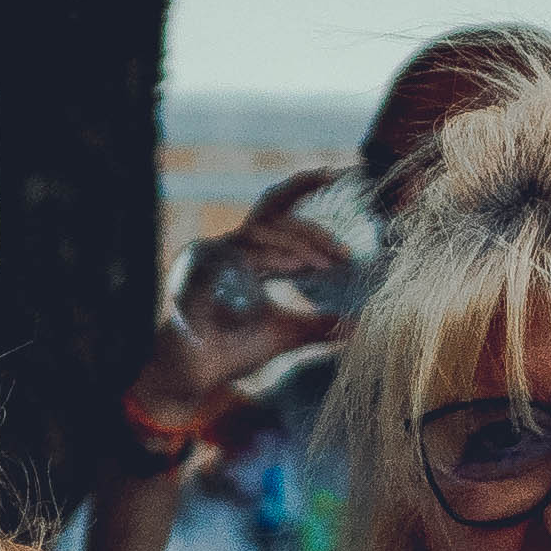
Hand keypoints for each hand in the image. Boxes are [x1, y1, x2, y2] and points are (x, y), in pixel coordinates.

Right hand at [122, 179, 357, 450]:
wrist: (193, 375)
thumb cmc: (230, 351)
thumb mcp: (285, 335)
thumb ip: (318, 327)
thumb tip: (357, 325)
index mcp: (247, 255)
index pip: (277, 212)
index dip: (302, 188)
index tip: (334, 174)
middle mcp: (229, 248)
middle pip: (270, 211)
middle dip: (308, 217)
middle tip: (341, 237)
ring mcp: (211, 256)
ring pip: (258, 230)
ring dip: (295, 243)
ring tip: (326, 262)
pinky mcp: (199, 271)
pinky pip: (238, 253)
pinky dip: (268, 257)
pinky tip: (295, 267)